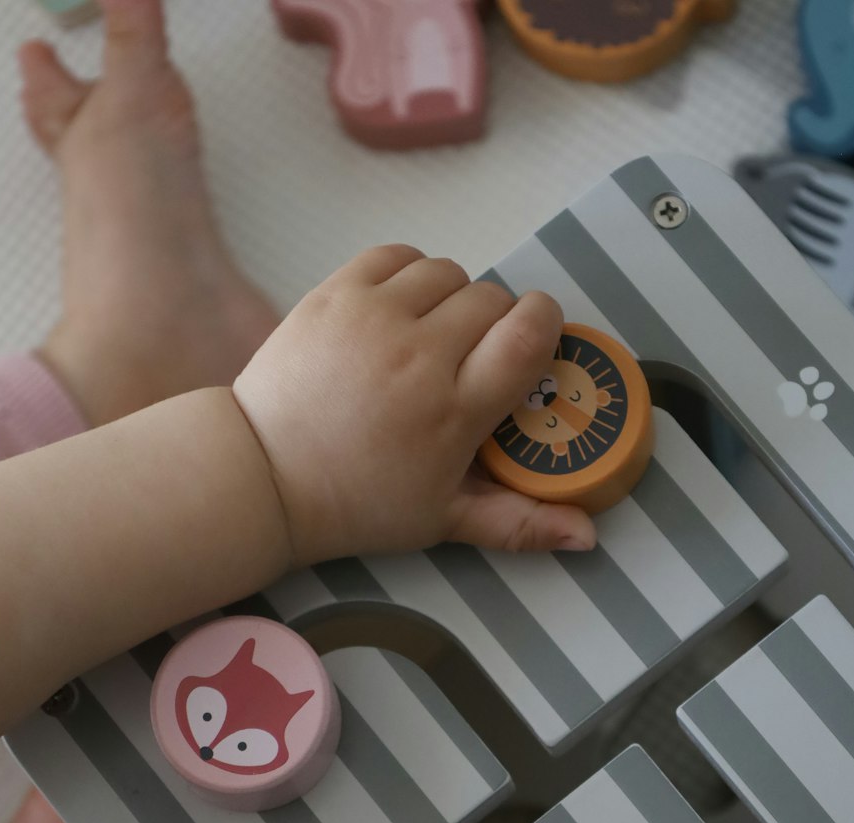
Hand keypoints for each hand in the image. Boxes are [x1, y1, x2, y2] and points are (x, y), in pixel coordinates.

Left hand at [233, 245, 596, 566]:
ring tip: (432, 335)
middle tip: (469, 359)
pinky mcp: (336, 294)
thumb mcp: (443, 521)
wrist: (266, 475)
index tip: (531, 343)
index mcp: (454, 410)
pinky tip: (400, 311)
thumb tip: (587, 536)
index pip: (528, 333)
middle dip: (493, 323)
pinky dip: (409, 275)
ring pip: (448, 272)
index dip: (541, 325)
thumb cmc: (358, 503)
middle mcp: (420, 355)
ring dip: (451, 297)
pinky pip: (397, 256)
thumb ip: (519, 523)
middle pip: (492, 299)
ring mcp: (375, 318)